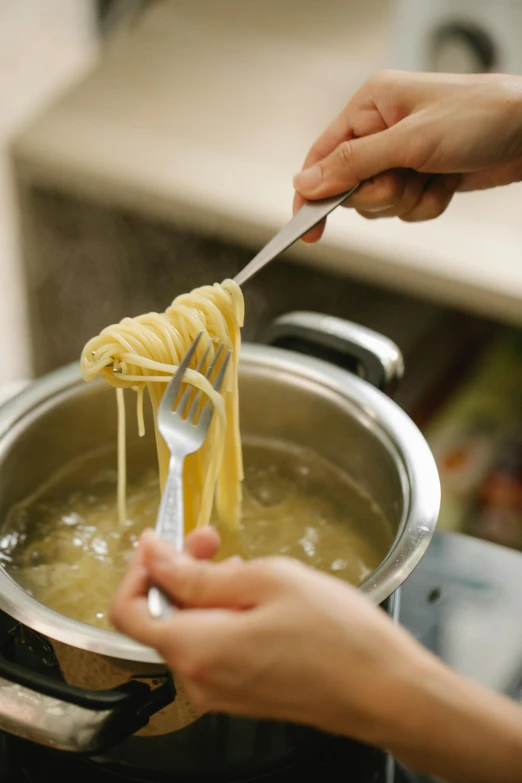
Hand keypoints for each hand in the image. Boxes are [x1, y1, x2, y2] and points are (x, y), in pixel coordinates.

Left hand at [112, 532, 521, 782]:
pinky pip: (214, 648)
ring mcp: (221, 692)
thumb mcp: (266, 581)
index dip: (139, 568)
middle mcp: (199, 679)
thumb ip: (198, 572)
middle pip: (162, 616)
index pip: (127, 610)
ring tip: (248, 566)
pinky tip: (259, 597)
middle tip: (211, 538)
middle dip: (180, 570)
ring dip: (207, 591)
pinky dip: (225, 615)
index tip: (161, 541)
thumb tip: (153, 556)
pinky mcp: (243, 694)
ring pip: (191, 630)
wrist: (387, 692)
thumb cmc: (338, 637)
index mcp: (196, 649)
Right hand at [293, 71, 521, 239]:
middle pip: (350, 187)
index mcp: (370, 107)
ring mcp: (402, 156)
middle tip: (406, 178)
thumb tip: (306, 181)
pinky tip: (447, 183)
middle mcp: (381, 131)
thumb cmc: (481, 117)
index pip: (323, 156)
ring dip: (407, 200)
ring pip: (379, 203)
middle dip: (380, 193)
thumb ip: (354, 163)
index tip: (307, 227)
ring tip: (434, 176)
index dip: (312, 192)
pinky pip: (407, 209)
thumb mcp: (410, 140)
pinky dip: (428, 204)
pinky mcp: (421, 176)